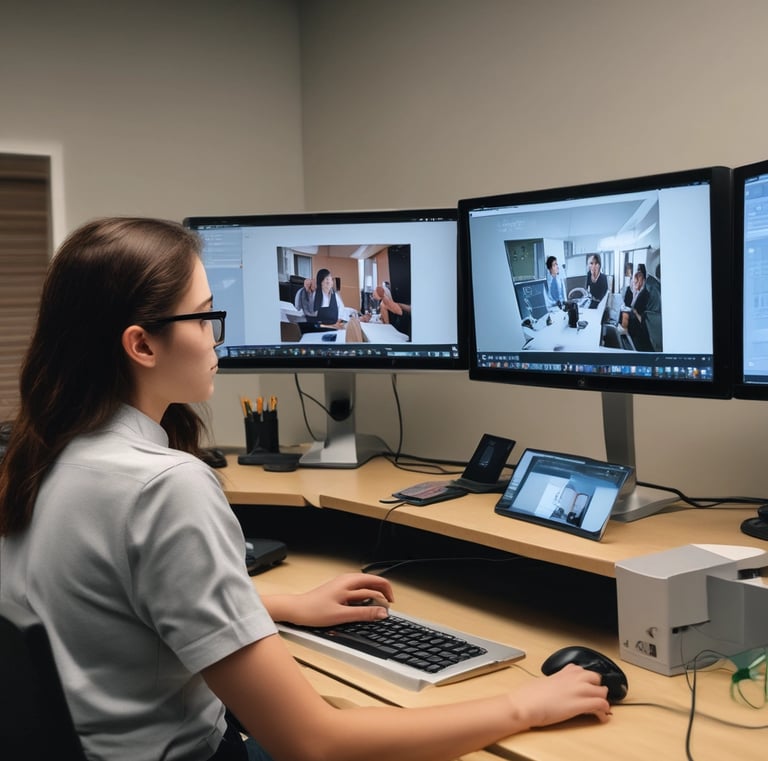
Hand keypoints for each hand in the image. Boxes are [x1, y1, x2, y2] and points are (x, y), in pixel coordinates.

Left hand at [264, 573, 393, 626]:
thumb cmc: (313, 611)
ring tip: (376, 608)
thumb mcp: (342, 615)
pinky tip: (362, 608)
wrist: (295, 610)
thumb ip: (364, 613)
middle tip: (386, 607)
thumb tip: (382, 613)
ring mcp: (342, 584)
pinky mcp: (338, 590)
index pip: (377, 583)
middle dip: (382, 593)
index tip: (389, 608)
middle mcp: (347, 580)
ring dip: (374, 595)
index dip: (387, 595)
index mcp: (350, 582)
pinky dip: (364, 597)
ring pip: (365, 586)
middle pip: (373, 582)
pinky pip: (357, 590)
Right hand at [511, 664, 610, 728]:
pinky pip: (601, 705)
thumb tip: (558, 689)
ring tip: (599, 709)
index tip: (587, 687)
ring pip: (602, 691)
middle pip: (596, 678)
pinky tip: (601, 717)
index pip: (582, 670)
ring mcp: (579, 690)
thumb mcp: (544, 681)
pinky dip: (604, 712)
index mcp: (564, 671)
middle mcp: (574, 677)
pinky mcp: (581, 704)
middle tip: (594, 697)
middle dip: (596, 687)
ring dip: (602, 700)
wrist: (527, 704)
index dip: (586, 680)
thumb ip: (556, 681)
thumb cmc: (530, 694)